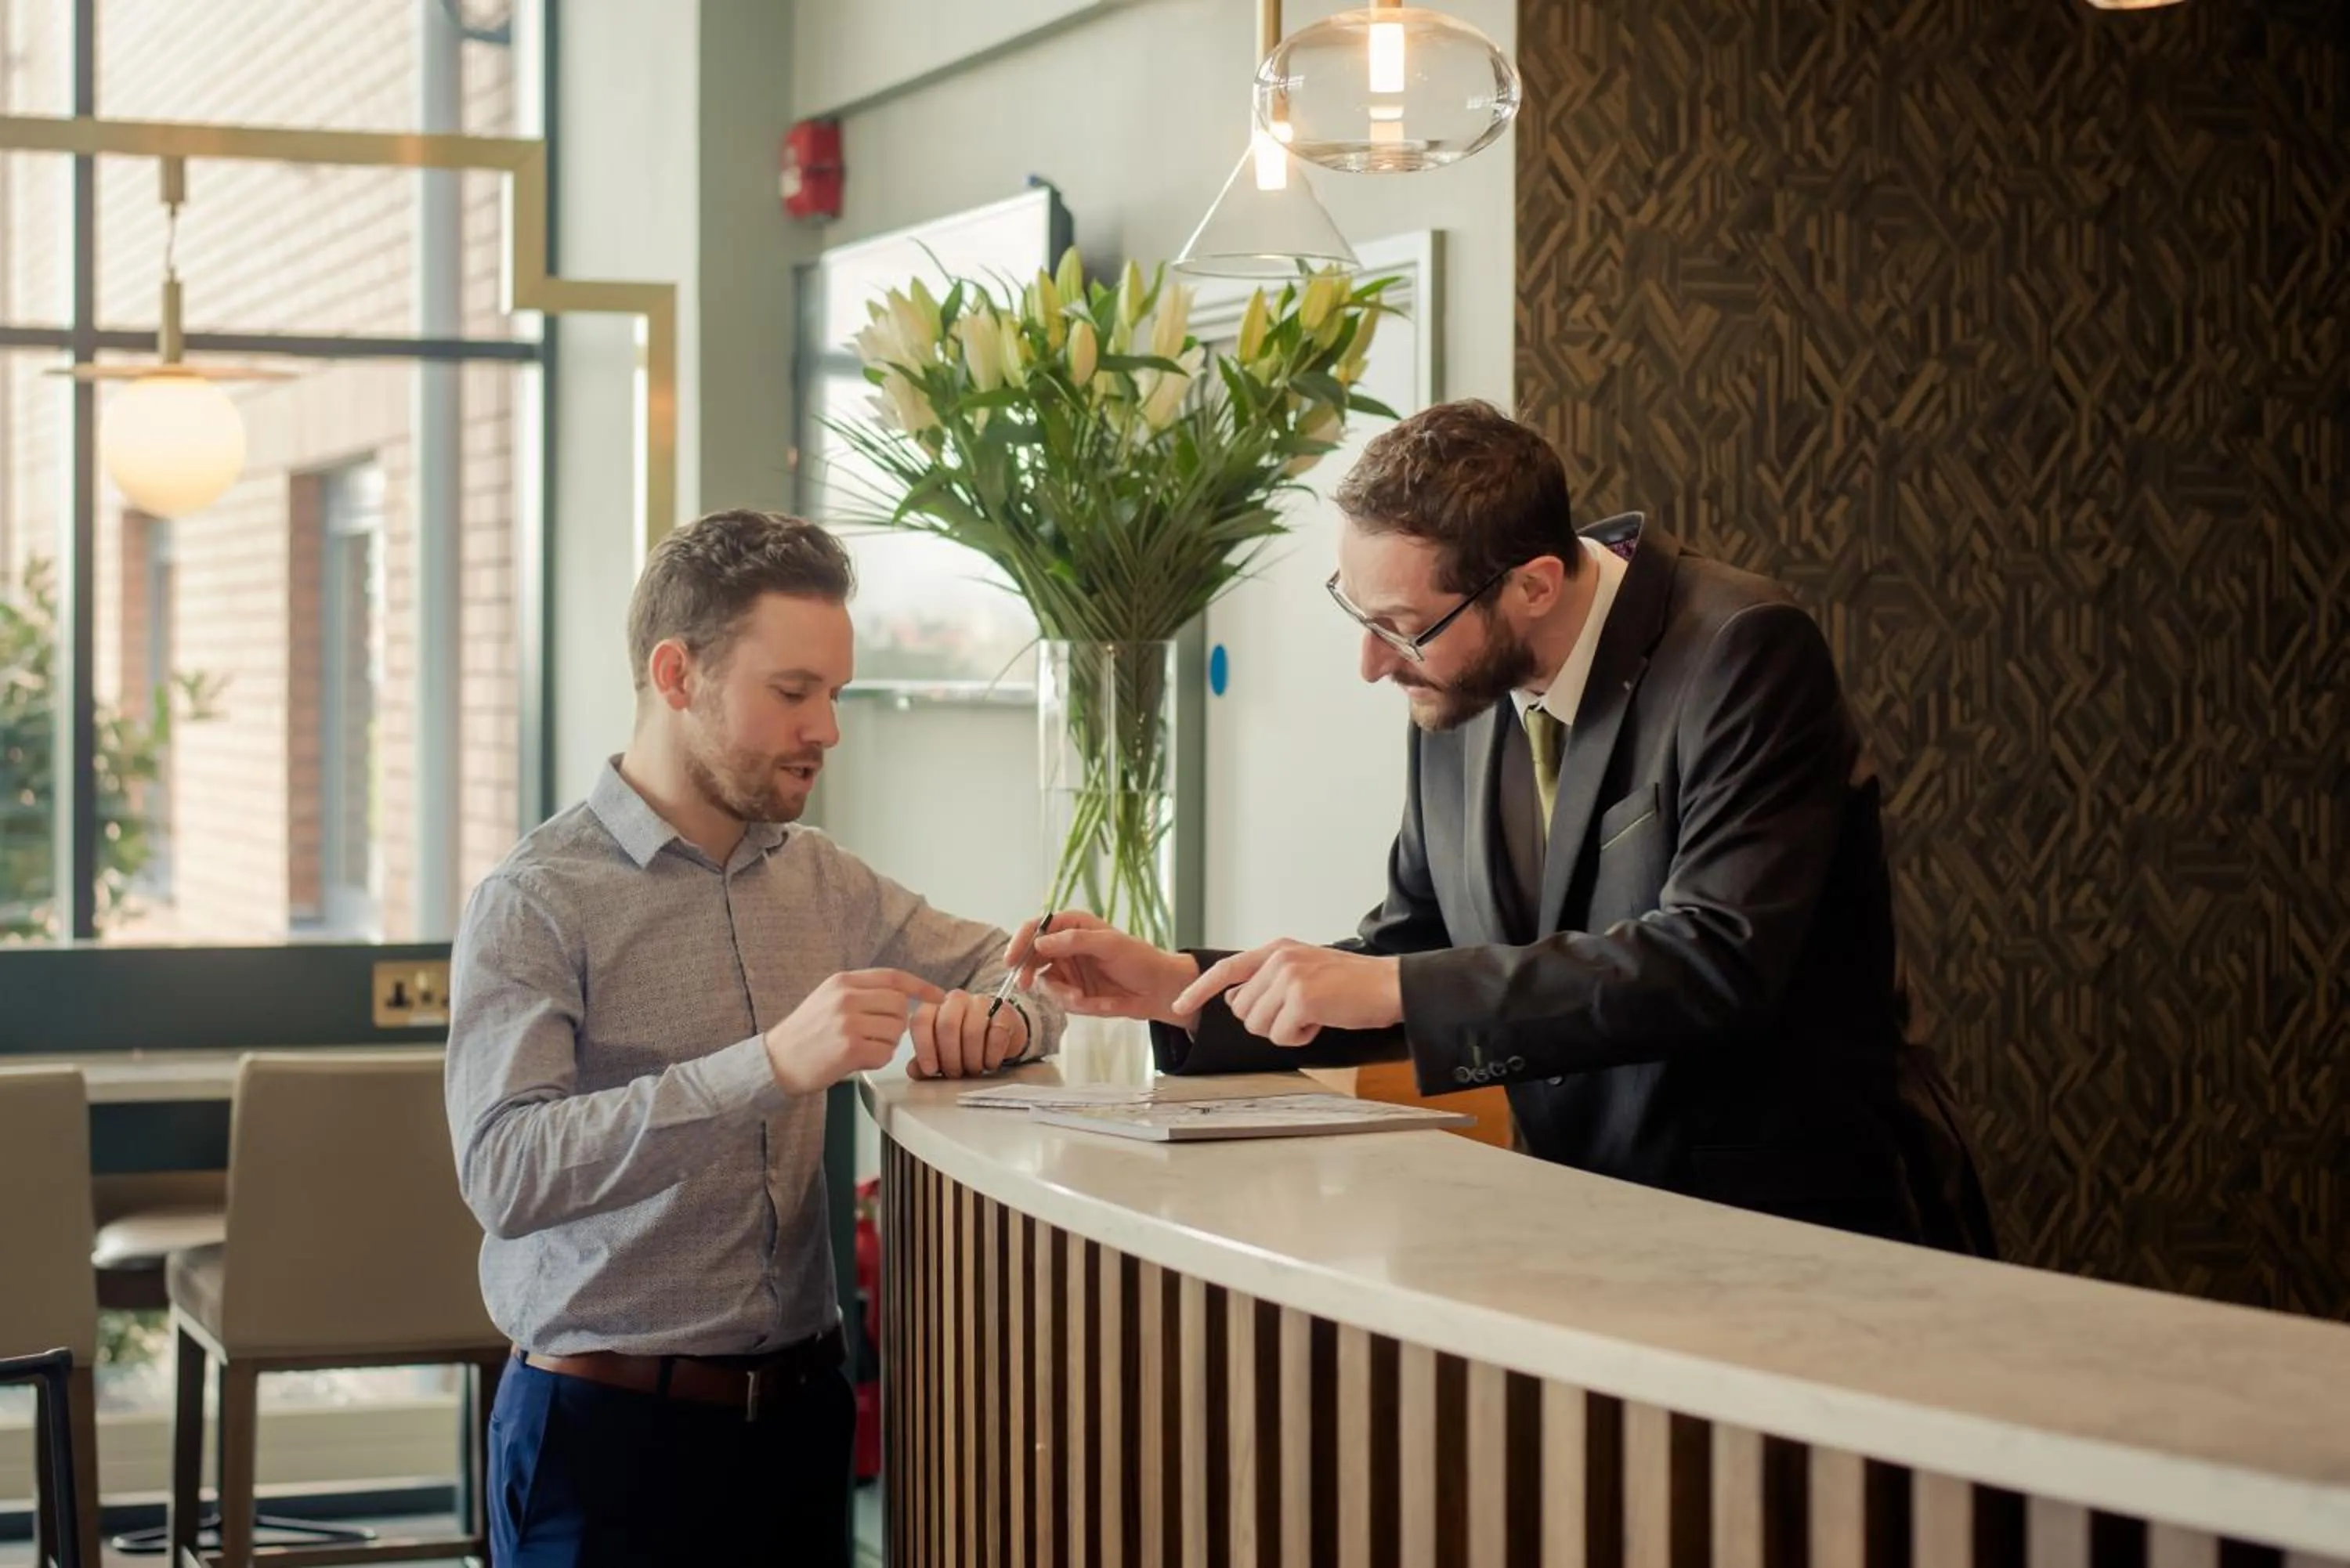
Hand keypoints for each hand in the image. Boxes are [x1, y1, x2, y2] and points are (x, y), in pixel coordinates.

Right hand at [764, 968, 945, 1096]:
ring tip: (862, 1047)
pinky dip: (878, 1060)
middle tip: (875, 1035)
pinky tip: (857, 1060)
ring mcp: (848, 1023)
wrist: (776, 1061)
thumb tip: (904, 996)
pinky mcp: (850, 1049)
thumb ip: (862, 992)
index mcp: (842, 981)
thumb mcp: (828, 998)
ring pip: (896, 1031)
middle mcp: (846, 998)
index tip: (940, 996)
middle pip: (900, 1006)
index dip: (921, 986)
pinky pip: (886, 1054)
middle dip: (896, 1023)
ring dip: (887, 1044)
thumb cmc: (806, 1033)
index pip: (894, 977)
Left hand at [908, 989, 1028, 1079]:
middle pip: (947, 1026)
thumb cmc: (965, 1045)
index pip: (922, 1020)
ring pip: (972, 1031)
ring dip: (972, 1059)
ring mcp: (981, 1003)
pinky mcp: (1004, 1012)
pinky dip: (991, 1056)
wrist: (999, 1037)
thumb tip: (913, 1070)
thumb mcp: (941, 1053)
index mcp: (935, 1007)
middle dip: (950, 1057)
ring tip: (973, 1070)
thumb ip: (925, 1061)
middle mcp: (956, 1000)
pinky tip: (989, 1063)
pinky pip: (996, 1034)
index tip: (931, 1069)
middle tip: (954, 1073)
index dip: (924, 1048)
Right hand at [1017, 910, 1199, 1027]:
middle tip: (1024, 983)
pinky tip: (1103, 1003)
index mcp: (1072, 926)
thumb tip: (1040, 942)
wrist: (1159, 990)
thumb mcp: (1109, 944)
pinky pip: (1064, 1002)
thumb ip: (1074, 941)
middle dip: (1028, 971)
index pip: (1037, 928)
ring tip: (1084, 999)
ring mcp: (1069, 971)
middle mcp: (1066, 947)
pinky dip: (1081, 1005)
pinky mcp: (1075, 993)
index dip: (1020, 941)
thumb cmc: (1139, 959)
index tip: (1011, 959)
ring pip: (1046, 984)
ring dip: (1063, 994)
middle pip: (1032, 956)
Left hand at [1171, 940, 1403, 1047]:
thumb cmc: (1351, 985)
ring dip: (1285, 1031)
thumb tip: (1235, 1000)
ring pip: (1258, 1026)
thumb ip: (1269, 981)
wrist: (1389, 986)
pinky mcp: (1301, 998)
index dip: (1200, 989)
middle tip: (1302, 1013)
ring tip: (1315, 1014)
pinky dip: (1300, 1037)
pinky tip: (1322, 1020)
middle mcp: (1278, 959)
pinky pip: (1280, 1036)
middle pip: (1242, 1010)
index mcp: (1277, 950)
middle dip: (1267, 1022)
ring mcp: (1289, 977)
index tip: (1179, 1004)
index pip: (1227, 969)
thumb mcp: (1305, 971)